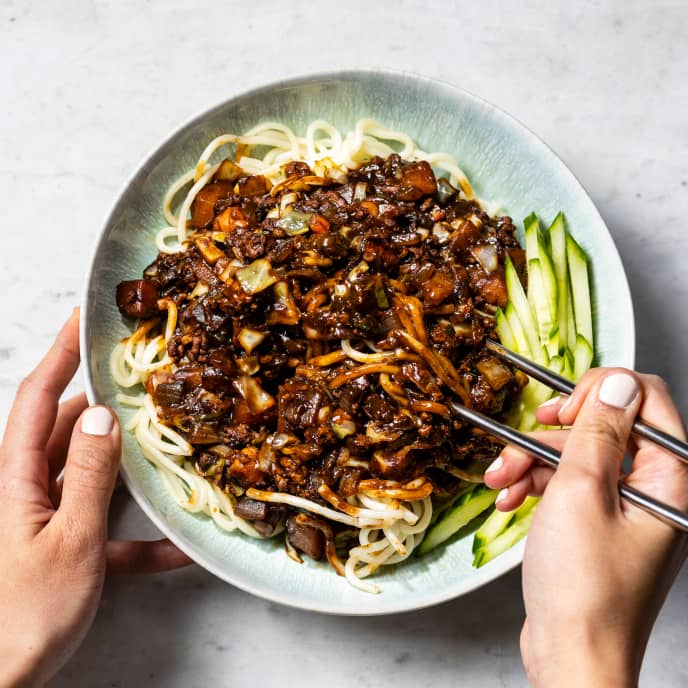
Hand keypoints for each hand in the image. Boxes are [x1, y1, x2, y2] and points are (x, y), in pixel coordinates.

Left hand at [0, 310, 191, 686]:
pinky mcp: (65, 549)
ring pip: (91, 473)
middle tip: (145, 380)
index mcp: (15, 477)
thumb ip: (90, 476)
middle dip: (107, 404)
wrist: (2, 683)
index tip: (85, 318)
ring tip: (167, 442)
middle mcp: (27, 489)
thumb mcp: (70, 541)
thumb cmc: (23, 616)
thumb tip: (104, 416)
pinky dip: (138, 536)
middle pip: (69, 429)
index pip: (38, 397)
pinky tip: (179, 549)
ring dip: (128, 465)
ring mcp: (46, 519)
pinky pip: (105, 530)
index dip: (61, 353)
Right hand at [484, 368, 687, 686]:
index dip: (598, 394)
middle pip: (604, 426)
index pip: (644, 399)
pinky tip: (507, 497)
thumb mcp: (580, 494)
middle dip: (552, 433)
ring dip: (531, 460)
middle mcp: (654, 489)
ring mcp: (625, 508)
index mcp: (669, 479)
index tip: (561, 413)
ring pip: (578, 454)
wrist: (570, 657)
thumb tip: (617, 381)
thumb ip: (598, 432)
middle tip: (523, 441)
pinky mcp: (599, 523)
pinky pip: (568, 483)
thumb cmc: (583, 589)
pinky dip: (534, 485)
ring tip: (499, 479)